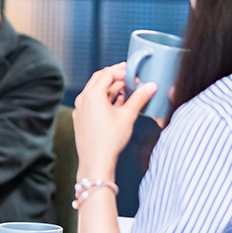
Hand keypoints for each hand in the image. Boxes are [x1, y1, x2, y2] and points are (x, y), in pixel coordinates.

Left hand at [72, 63, 153, 178]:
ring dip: (111, 89)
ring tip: (128, 92)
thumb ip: (140, 97)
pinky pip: (92, 103)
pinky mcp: (81, 118)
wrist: (96, 162)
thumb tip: (151, 86)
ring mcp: (80, 109)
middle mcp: (82, 99)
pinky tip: (118, 105)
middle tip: (130, 78)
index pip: (107, 73)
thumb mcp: (128, 116)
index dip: (121, 70)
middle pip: (99, 80)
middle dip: (116, 77)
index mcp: (92, 95)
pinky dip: (105, 100)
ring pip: (96, 92)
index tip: (133, 71)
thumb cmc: (109, 140)